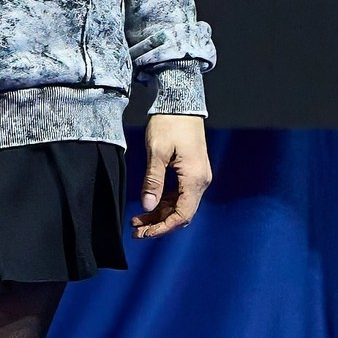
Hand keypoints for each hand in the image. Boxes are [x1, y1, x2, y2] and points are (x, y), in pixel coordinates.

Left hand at [132, 115, 211, 238]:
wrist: (181, 104)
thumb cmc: (169, 124)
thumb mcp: (157, 152)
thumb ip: (153, 181)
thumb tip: (147, 206)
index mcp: (195, 178)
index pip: (182, 214)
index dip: (163, 227)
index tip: (144, 233)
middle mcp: (201, 180)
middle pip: (181, 213)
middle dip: (159, 225)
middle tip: (136, 232)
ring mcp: (197, 176)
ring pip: (179, 205)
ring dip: (160, 215)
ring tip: (138, 222)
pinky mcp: (191, 172)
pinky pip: (179, 195)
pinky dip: (164, 203)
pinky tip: (148, 206)